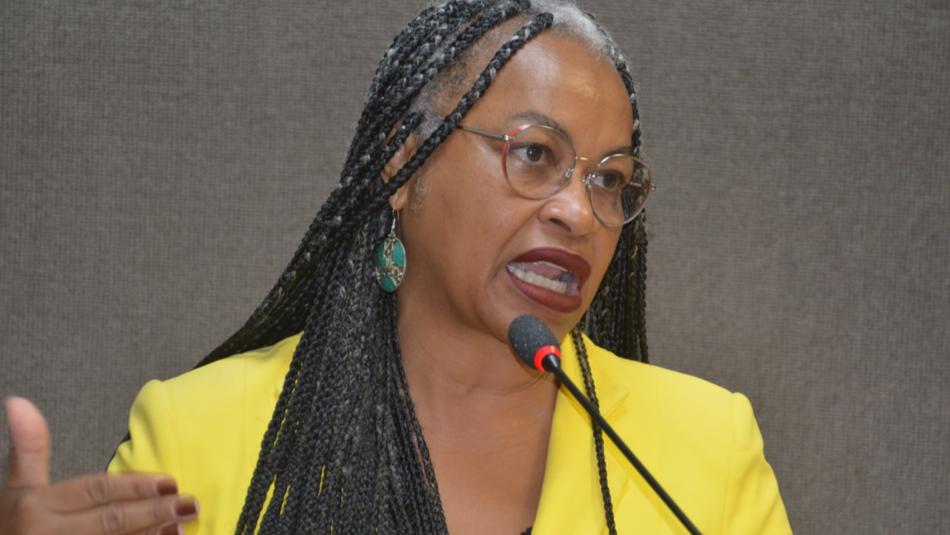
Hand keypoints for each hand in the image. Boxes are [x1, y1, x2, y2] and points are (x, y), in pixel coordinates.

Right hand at [1, 396, 198, 534]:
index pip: (96, 491)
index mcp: (38, 506)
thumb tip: (18, 400)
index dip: (134, 485)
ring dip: (152, 534)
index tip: (170, 481)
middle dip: (152, 511)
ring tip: (184, 524)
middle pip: (111, 520)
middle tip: (190, 503)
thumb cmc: (13, 522)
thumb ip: (29, 446)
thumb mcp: (18, 486)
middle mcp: (48, 532)